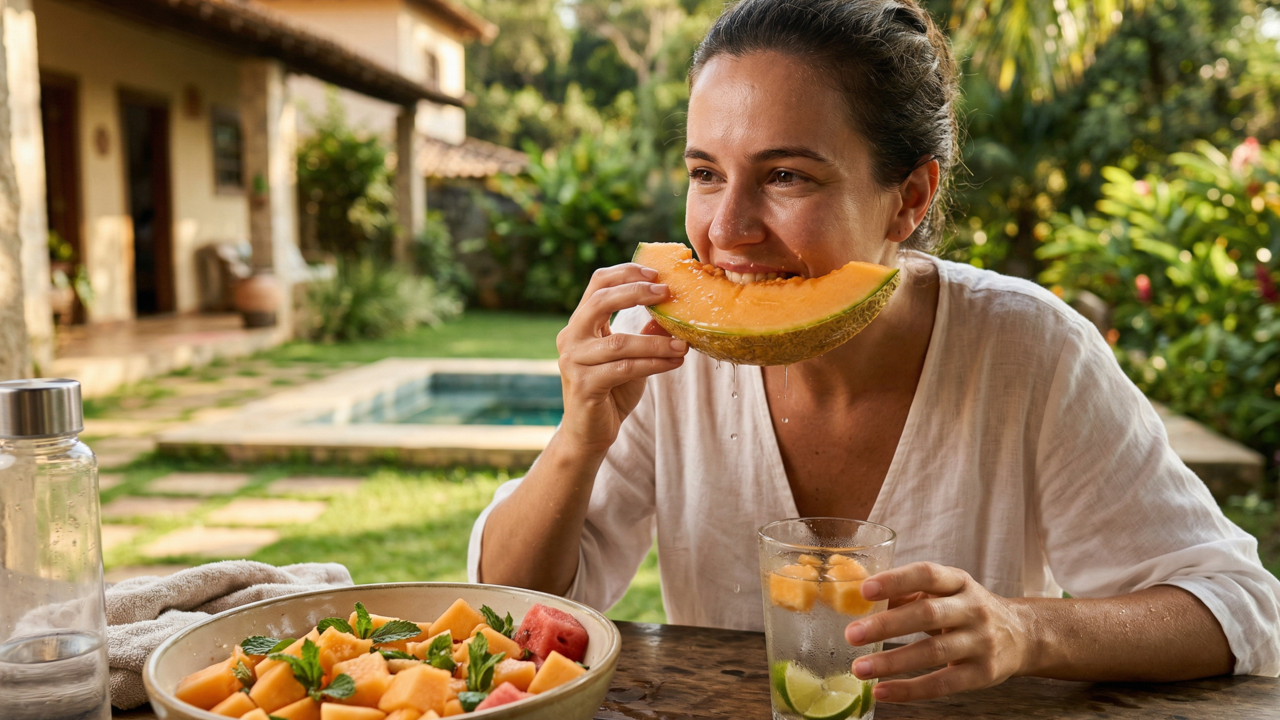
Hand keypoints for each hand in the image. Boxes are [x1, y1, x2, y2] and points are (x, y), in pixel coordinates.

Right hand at [556, 263, 687, 453]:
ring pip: (620, 342)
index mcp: (580, 324)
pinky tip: (674, 362)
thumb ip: (644, 332)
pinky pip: (624, 369)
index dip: (626, 273)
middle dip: (637, 292)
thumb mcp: (630, 356)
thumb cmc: (611, 391)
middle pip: (601, 301)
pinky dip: (654, 364)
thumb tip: (671, 309)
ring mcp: (574, 361)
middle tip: (668, 292)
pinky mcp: (584, 385)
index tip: (657, 273)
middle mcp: (571, 337)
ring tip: (683, 343)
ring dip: (656, 341)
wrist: (589, 433)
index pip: (598, 284)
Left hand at [843, 562, 1034, 702]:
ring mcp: (980, 641)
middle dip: (886, 625)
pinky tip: (883, 691)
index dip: (896, 580)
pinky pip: (942, 684)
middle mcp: (972, 608)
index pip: (927, 574)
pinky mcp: (983, 673)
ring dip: (892, 662)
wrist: (1022, 634)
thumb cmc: (966, 609)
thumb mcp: (945, 592)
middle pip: (926, 615)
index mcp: (958, 582)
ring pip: (932, 652)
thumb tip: (859, 601)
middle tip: (851, 635)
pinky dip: (910, 690)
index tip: (865, 590)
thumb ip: (906, 594)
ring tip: (859, 669)